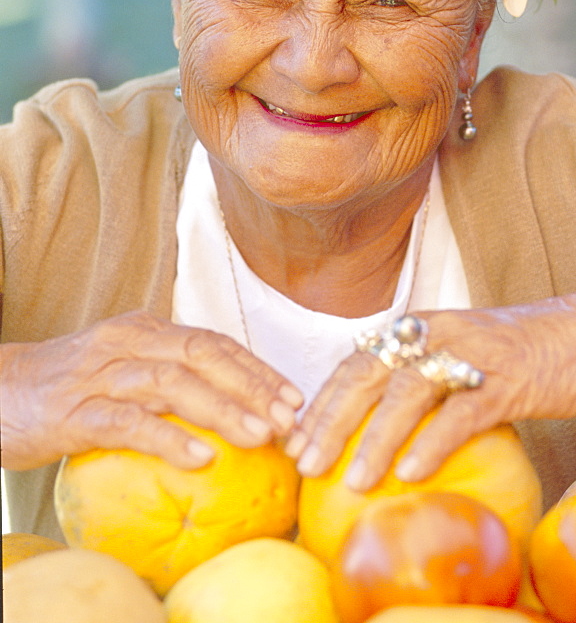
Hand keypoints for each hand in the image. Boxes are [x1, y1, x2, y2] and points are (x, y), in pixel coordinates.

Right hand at [0, 311, 302, 470]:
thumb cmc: (69, 386)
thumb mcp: (124, 368)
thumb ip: (169, 376)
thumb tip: (231, 407)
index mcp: (145, 329)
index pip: (213, 342)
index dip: (257, 368)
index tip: (295, 397)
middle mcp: (128, 341)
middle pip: (202, 354)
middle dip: (252, 385)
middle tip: (289, 418)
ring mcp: (100, 375)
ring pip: (171, 383)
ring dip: (221, 408)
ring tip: (260, 435)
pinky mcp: (73, 413)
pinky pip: (127, 422)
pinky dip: (167, 437)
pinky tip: (200, 456)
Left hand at [286, 282, 575, 490]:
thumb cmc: (512, 352)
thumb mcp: (455, 353)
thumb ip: (417, 378)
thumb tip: (370, 424)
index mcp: (416, 328)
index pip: (354, 362)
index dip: (321, 400)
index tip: (293, 439)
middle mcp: (434, 334)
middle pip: (368, 373)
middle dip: (331, 420)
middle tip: (305, 462)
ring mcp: (469, 354)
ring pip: (409, 393)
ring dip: (376, 438)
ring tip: (354, 480)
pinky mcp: (505, 380)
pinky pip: (462, 412)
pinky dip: (433, 442)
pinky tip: (412, 472)